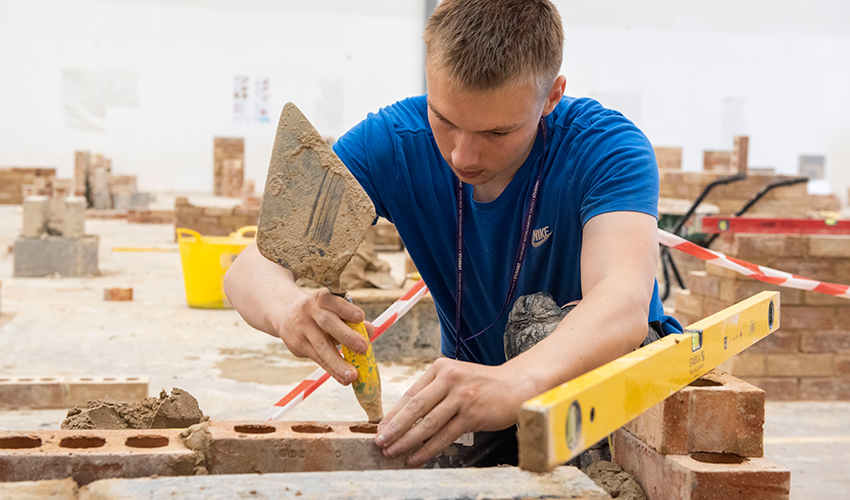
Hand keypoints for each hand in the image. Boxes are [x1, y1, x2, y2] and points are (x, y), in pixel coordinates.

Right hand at [272, 288, 373, 384]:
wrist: (285, 314)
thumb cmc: (319, 312)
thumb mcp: (333, 309)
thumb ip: (351, 318)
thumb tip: (371, 330)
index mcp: (322, 298)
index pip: (334, 302)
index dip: (347, 309)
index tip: (360, 317)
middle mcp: (310, 311)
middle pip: (327, 323)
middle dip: (346, 336)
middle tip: (363, 347)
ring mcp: (302, 328)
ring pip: (321, 346)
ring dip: (338, 362)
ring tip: (353, 375)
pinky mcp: (298, 345)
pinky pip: (317, 359)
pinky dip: (332, 370)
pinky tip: (344, 379)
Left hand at [374, 358, 532, 465]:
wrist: (516, 386)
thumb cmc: (482, 385)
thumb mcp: (455, 377)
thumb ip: (433, 391)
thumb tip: (404, 417)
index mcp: (440, 368)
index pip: (411, 394)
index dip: (394, 414)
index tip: (381, 428)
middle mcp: (449, 379)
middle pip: (415, 408)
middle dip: (395, 428)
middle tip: (380, 442)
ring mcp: (461, 396)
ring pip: (427, 424)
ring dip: (407, 441)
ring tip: (393, 452)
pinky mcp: (472, 414)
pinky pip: (445, 436)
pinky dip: (428, 449)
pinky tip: (417, 457)